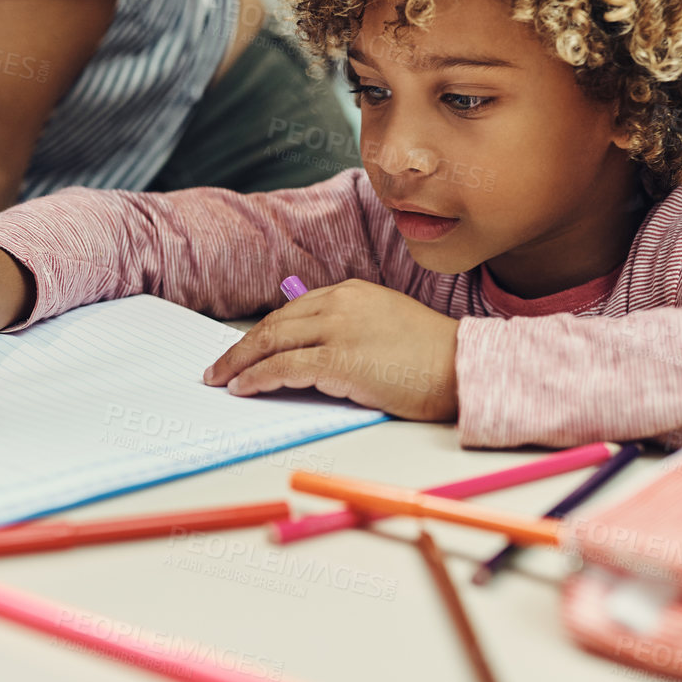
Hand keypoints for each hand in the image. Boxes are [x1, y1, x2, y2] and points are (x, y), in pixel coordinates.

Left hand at [203, 279, 460, 421]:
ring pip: (272, 342)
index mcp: (352, 292)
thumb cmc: (433, 357)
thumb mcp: (387, 326)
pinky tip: (244, 388)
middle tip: (219, 366)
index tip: (248, 348)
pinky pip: (283, 367)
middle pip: (275, 323)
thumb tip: (315, 355)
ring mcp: (338, 330)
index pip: (294, 310)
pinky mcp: (339, 360)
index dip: (266, 331)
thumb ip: (351, 329)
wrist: (462, 367)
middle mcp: (341, 303)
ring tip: (222, 380)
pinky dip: (257, 378)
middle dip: (242, 347)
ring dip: (240, 363)